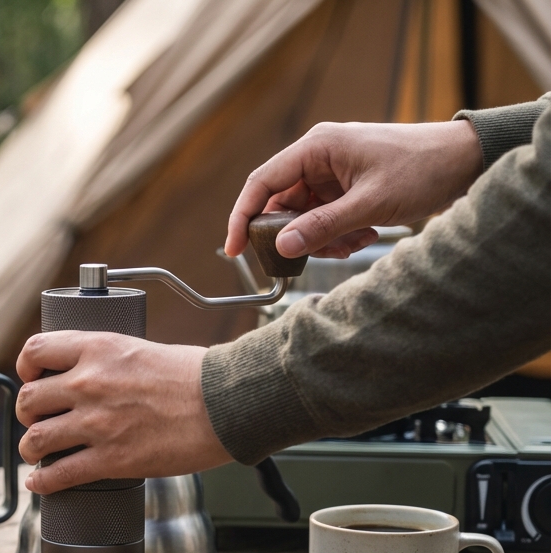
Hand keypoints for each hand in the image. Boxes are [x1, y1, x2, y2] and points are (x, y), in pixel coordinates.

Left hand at [14, 331, 231, 494]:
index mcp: (96, 349)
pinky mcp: (110, 459)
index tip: (31, 378)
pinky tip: (41, 483)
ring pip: (35, 439)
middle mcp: (88, 383)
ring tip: (37, 454)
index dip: (26, 367)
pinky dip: (43, 483)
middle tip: (38, 420)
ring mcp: (96, 423)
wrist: (225, 404)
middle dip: (27, 414)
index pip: (35, 350)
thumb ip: (109, 361)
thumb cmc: (196, 377)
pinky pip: (59, 474)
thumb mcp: (140, 349)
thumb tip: (92, 375)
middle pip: (28, 399)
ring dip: (31, 449)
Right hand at [224, 120, 482, 259]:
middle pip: (282, 203)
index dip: (242, 216)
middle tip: (308, 256)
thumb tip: (282, 246)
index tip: (235, 248)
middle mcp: (319, 156)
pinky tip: (364, 235)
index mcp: (317, 147)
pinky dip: (338, 233)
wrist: (467, 160)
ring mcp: (333, 172)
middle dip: (295, 235)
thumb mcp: (370, 204)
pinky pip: (326, 216)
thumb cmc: (422, 169)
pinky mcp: (347, 186)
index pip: (262, 183)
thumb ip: (322, 226)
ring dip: (322, 237)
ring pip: (305, 215)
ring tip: (352, 243)